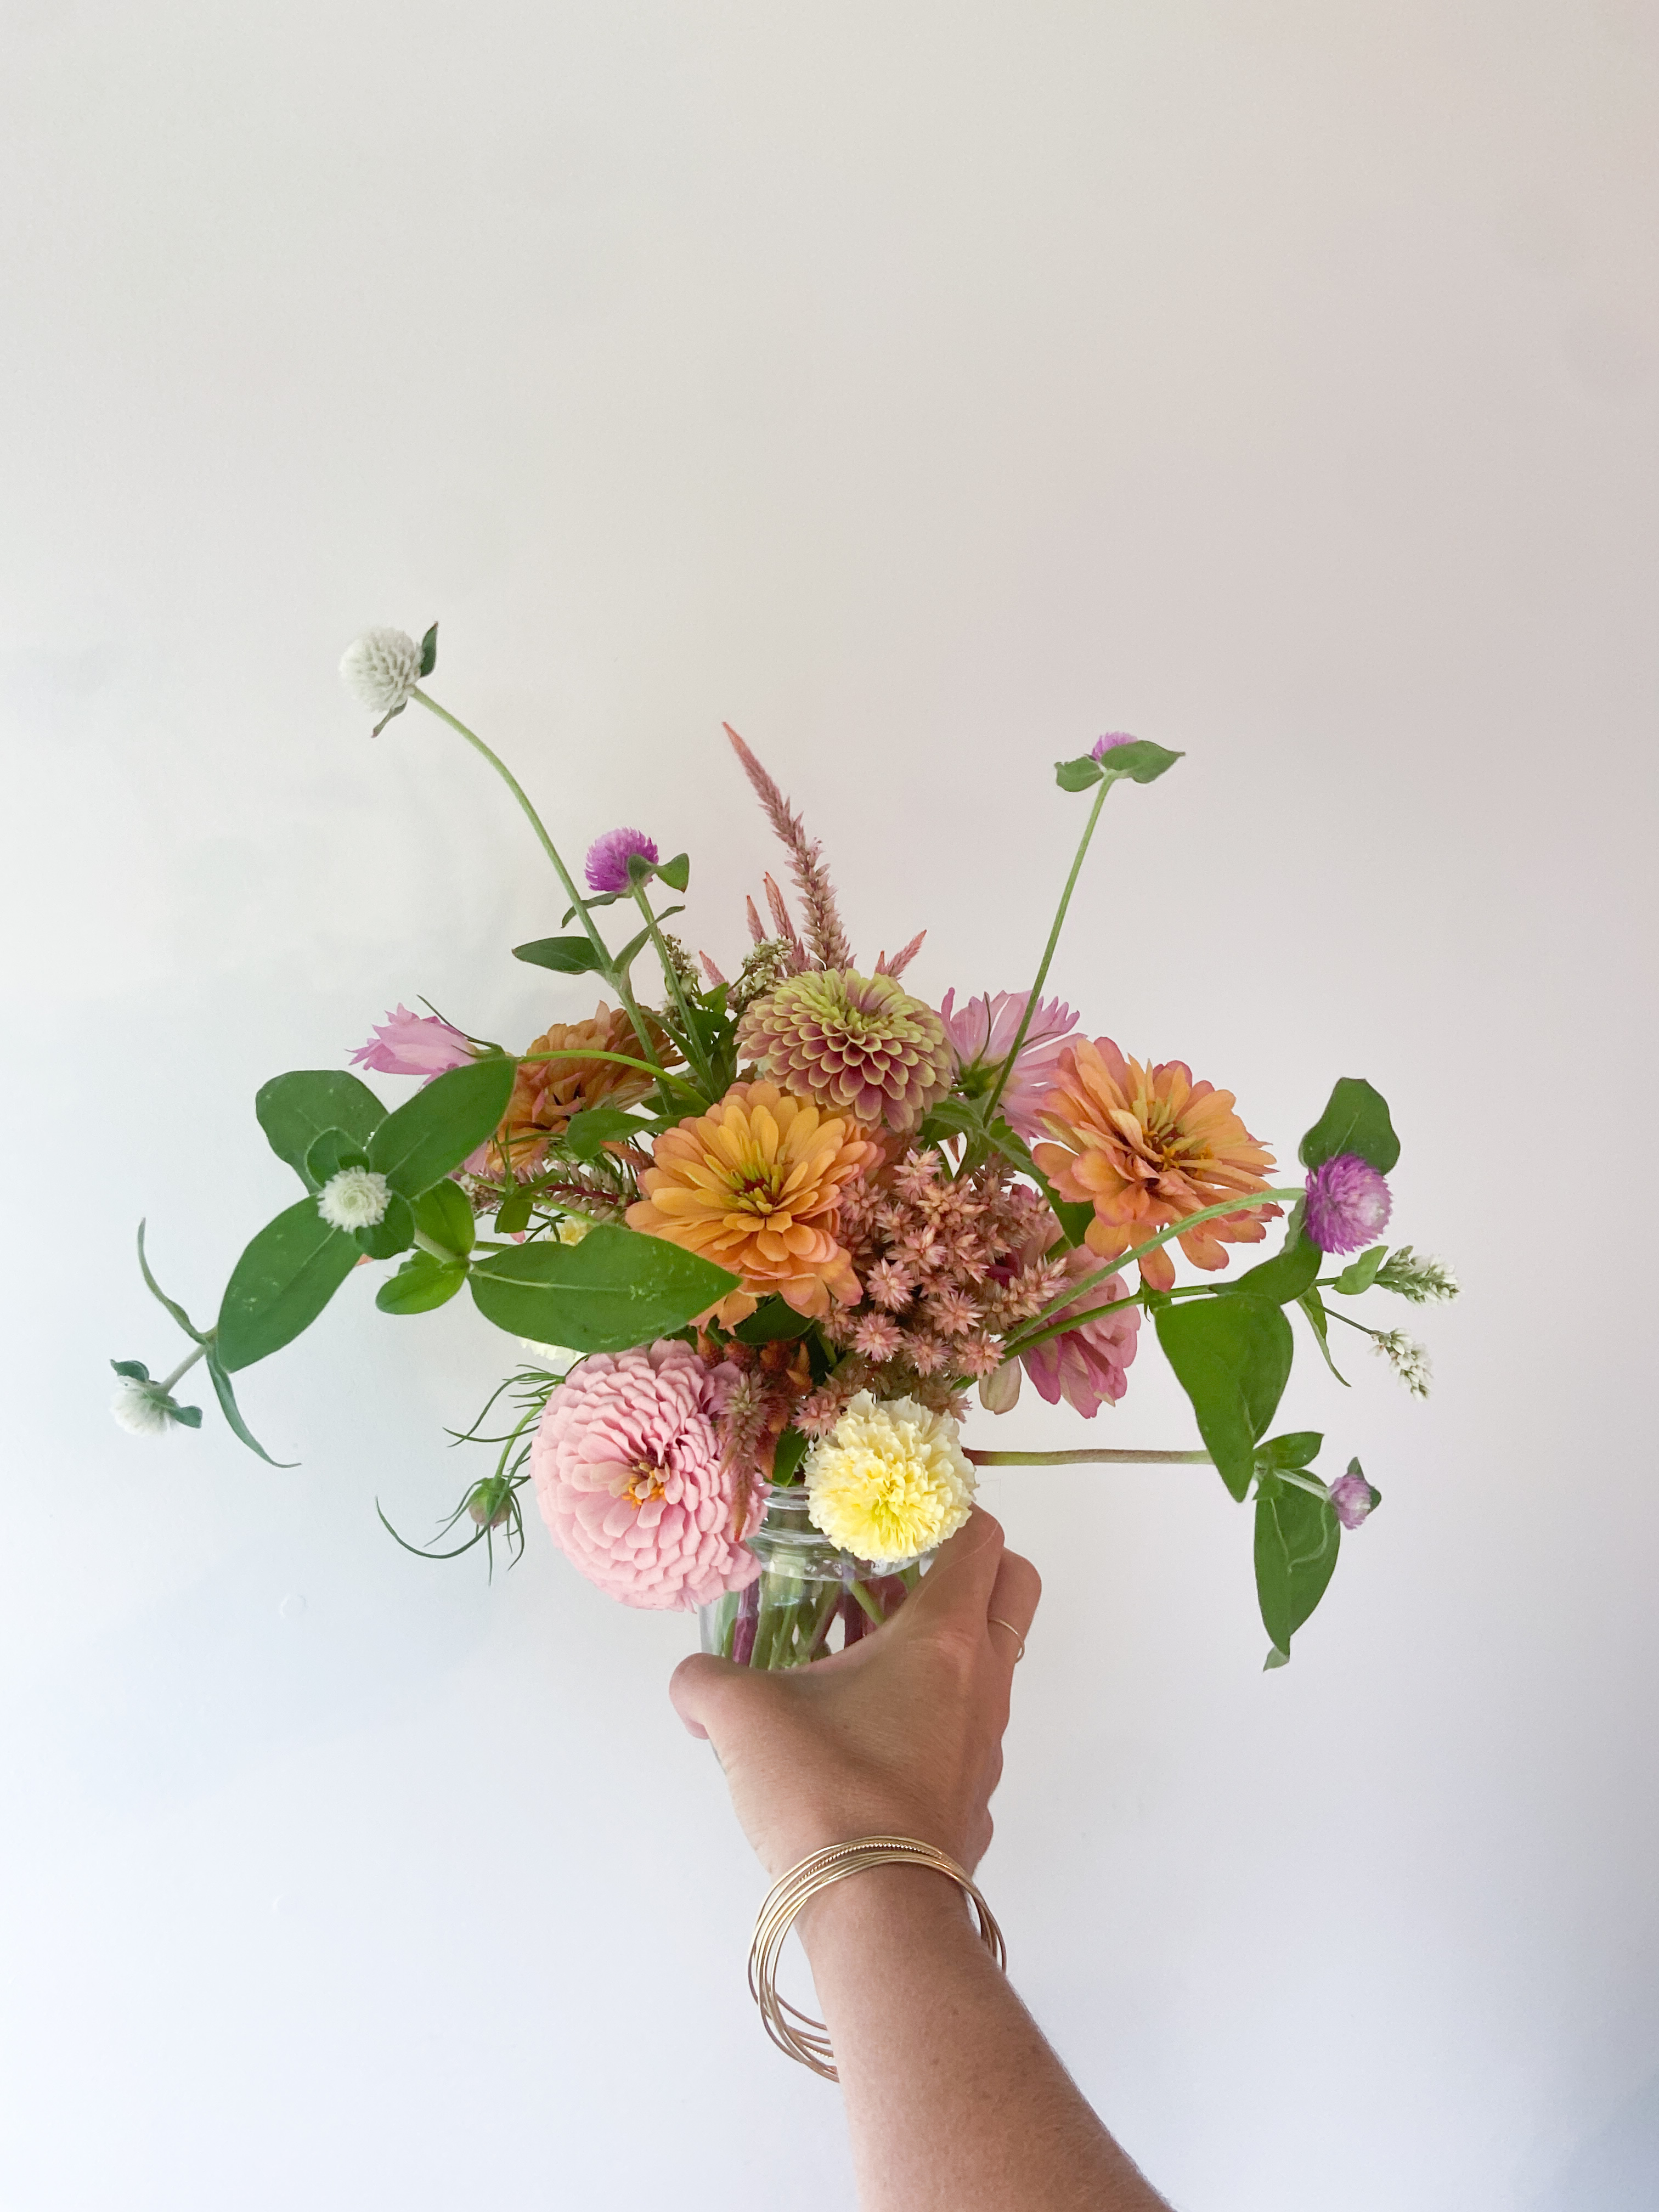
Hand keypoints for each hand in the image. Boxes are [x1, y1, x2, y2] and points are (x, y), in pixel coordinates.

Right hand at [669, 1508, 1040, 1877]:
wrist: (876, 1914)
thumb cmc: (824, 1791)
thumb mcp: (740, 1717)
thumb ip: (705, 1682)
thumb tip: (692, 1685)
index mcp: (945, 1638)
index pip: (984, 1539)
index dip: (951, 1513)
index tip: (903, 1517)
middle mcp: (983, 1683)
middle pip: (1013, 1591)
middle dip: (969, 1570)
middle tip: (898, 1575)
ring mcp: (987, 1745)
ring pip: (985, 1665)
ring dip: (935, 1648)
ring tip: (855, 1659)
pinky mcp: (974, 1799)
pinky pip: (963, 1732)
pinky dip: (926, 1716)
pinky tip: (859, 1739)